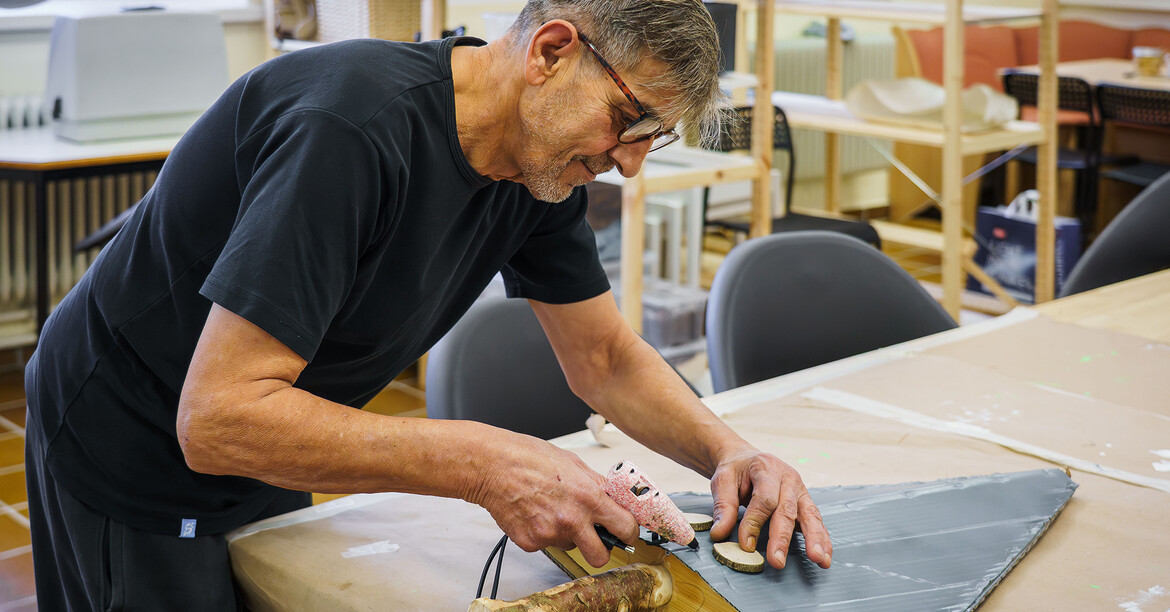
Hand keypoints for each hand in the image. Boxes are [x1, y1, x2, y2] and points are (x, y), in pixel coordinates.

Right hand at [468, 432, 638, 567]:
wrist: (493, 466)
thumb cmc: (529, 458)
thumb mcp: (573, 463)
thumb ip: (595, 484)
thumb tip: (613, 498)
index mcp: (588, 497)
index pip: (625, 527)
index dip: (629, 532)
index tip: (626, 533)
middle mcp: (572, 520)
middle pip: (600, 556)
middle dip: (601, 549)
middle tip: (595, 538)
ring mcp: (550, 534)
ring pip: (570, 546)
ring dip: (567, 534)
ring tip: (551, 509)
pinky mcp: (530, 542)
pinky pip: (546, 544)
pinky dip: (543, 533)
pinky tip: (534, 513)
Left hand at [707, 449, 831, 569]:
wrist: (745, 458)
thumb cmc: (736, 470)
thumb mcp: (723, 481)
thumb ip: (723, 506)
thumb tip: (719, 533)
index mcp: (766, 468)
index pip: (764, 499)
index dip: (755, 523)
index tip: (746, 544)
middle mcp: (787, 478)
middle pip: (787, 510)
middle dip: (782, 538)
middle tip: (777, 560)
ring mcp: (799, 490)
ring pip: (809, 515)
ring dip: (814, 539)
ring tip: (818, 559)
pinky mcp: (804, 502)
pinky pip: (815, 520)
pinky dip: (822, 538)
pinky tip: (824, 555)